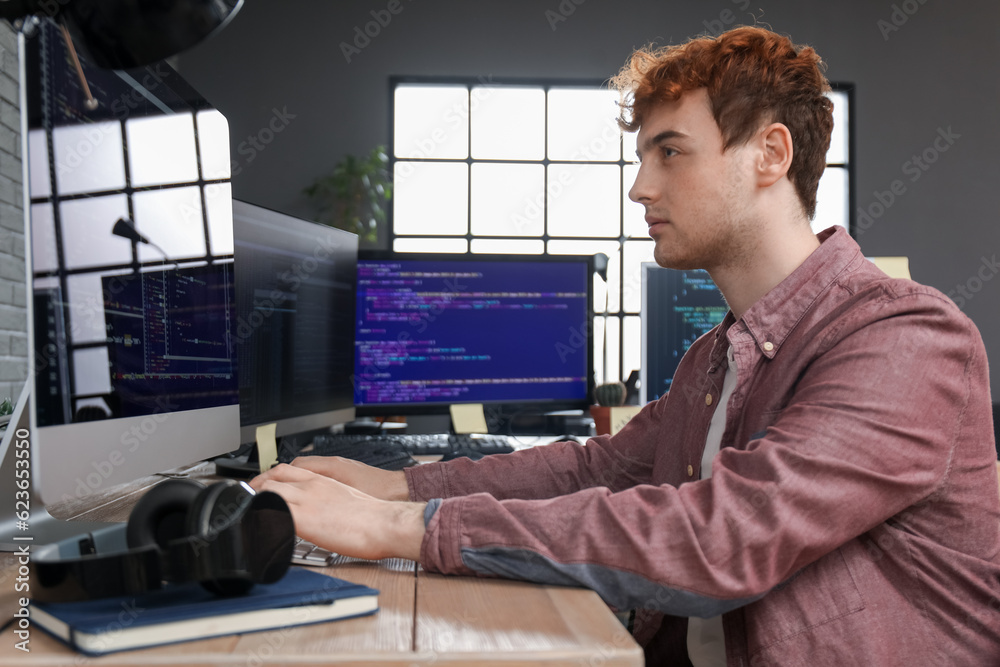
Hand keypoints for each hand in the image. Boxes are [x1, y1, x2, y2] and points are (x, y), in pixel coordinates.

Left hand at [250, 463, 425, 560]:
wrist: (384, 521)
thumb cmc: (374, 515)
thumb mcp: (348, 497)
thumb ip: (329, 499)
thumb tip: (324, 511)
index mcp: (323, 479)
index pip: (286, 469)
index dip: (268, 477)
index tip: (261, 486)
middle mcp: (311, 486)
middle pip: (272, 478)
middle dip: (255, 488)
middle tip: (248, 500)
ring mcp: (306, 501)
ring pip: (267, 493)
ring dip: (254, 502)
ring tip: (247, 514)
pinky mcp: (304, 520)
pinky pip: (272, 514)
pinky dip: (261, 518)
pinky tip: (257, 527)